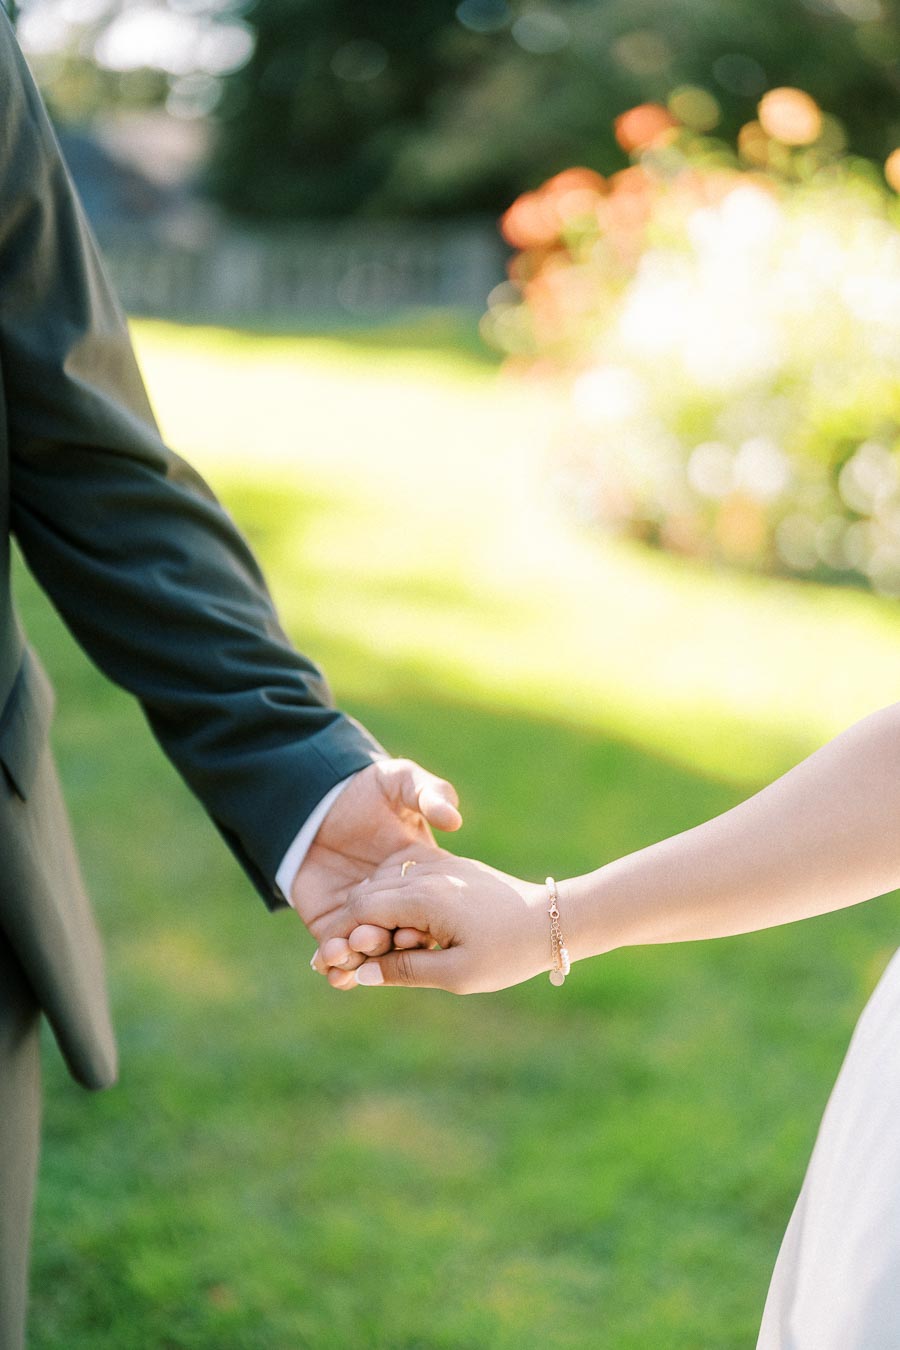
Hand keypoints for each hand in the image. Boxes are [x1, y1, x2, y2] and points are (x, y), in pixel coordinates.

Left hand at [293, 758, 460, 987]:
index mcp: (417, 876)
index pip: (425, 912)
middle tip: (376, 940)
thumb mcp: (403, 779)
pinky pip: (335, 953)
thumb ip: (431, 793)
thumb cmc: (366, 784)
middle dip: (389, 945)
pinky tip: (332, 968)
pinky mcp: (329, 922)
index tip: (418, 931)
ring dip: (359, 959)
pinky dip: (336, 968)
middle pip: (396, 936)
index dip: (423, 925)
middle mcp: (392, 901)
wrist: (315, 796)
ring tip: (348, 951)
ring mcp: (361, 914)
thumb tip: (453, 820)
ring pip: (366, 951)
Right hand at [321, 855, 549, 994]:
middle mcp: (426, 874)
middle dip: (347, 927)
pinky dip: (390, 903)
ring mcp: (439, 867)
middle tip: (334, 962)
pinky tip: (391, 930)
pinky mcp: (450, 869)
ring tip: (362, 951)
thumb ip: (405, 971)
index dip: (339, 940)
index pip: (361, 912)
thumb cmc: (507, 953)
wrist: (553, 920)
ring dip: (368, 914)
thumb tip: (361, 974)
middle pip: (367, 895)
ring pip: (384, 884)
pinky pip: (406, 880)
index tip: (323, 966)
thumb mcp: (456, 974)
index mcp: (424, 897)